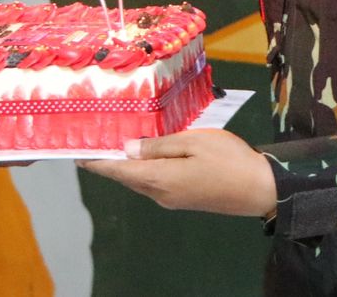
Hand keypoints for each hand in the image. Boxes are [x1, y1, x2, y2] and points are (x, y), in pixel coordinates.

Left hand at [78, 129, 276, 216]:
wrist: (261, 190)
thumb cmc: (228, 161)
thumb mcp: (193, 142)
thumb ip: (159, 145)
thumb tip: (127, 149)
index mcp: (159, 179)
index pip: (118, 172)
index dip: (96, 163)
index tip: (75, 154)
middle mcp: (160, 194)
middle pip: (127, 176)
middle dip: (111, 160)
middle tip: (96, 138)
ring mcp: (172, 199)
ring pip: (142, 179)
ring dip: (129, 164)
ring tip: (118, 140)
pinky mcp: (184, 199)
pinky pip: (156, 182)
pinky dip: (145, 168)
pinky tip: (148, 152)